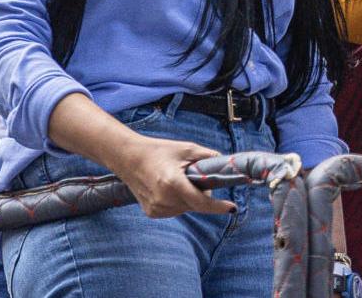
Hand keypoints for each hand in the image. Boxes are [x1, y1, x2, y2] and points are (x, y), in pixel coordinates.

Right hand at [107, 134, 229, 217]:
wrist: (129, 158)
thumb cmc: (159, 151)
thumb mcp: (187, 149)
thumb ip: (208, 157)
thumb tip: (227, 165)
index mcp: (172, 183)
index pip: (200, 201)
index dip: (218, 206)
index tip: (232, 208)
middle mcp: (163, 199)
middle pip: (195, 205)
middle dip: (202, 195)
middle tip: (195, 177)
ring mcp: (156, 208)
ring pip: (186, 209)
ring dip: (190, 199)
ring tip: (178, 180)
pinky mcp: (152, 212)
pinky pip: (175, 210)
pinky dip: (178, 202)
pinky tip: (169, 188)